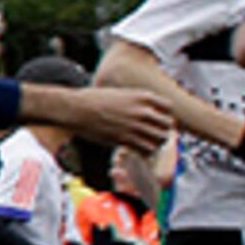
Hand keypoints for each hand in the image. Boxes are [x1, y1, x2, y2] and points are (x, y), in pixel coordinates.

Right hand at [60, 86, 179, 154]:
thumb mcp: (120, 93)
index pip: (169, 107)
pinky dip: (145, 152)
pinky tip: (137, 149)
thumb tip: (145, 110)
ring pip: (160, 139)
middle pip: (168, 125)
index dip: (164, 114)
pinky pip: (146, 150)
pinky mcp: (124, 140)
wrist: (76, 108)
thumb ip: (136, 101)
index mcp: (142, 96)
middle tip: (154, 133)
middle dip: (162, 130)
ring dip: (155, 142)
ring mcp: (134, 126)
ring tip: (146, 143)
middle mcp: (142, 111)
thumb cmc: (93, 99)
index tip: (157, 119)